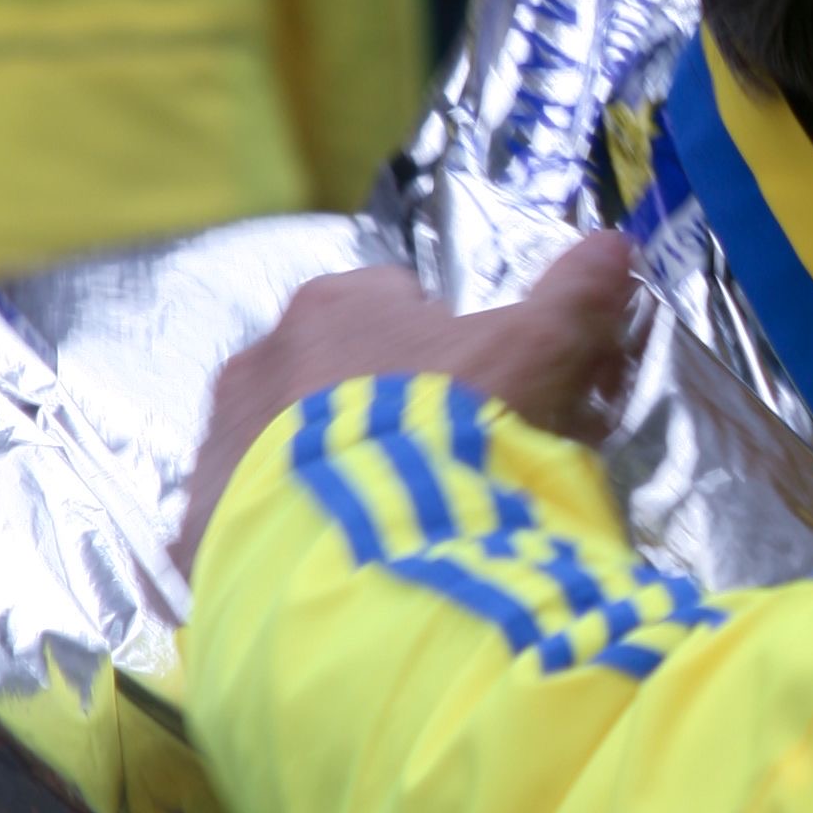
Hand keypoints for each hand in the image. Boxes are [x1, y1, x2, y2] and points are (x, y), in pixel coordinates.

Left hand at [175, 231, 638, 573]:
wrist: (370, 557)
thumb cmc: (454, 433)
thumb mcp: (537, 356)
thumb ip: (576, 297)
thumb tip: (616, 243)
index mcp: (335, 306)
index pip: (392, 308)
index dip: (445, 356)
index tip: (478, 406)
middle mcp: (260, 360)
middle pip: (333, 379)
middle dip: (378, 416)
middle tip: (439, 474)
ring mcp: (219, 444)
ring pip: (282, 449)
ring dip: (326, 477)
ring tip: (388, 531)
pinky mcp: (196, 526)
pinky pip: (247, 523)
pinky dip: (287, 541)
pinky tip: (337, 570)